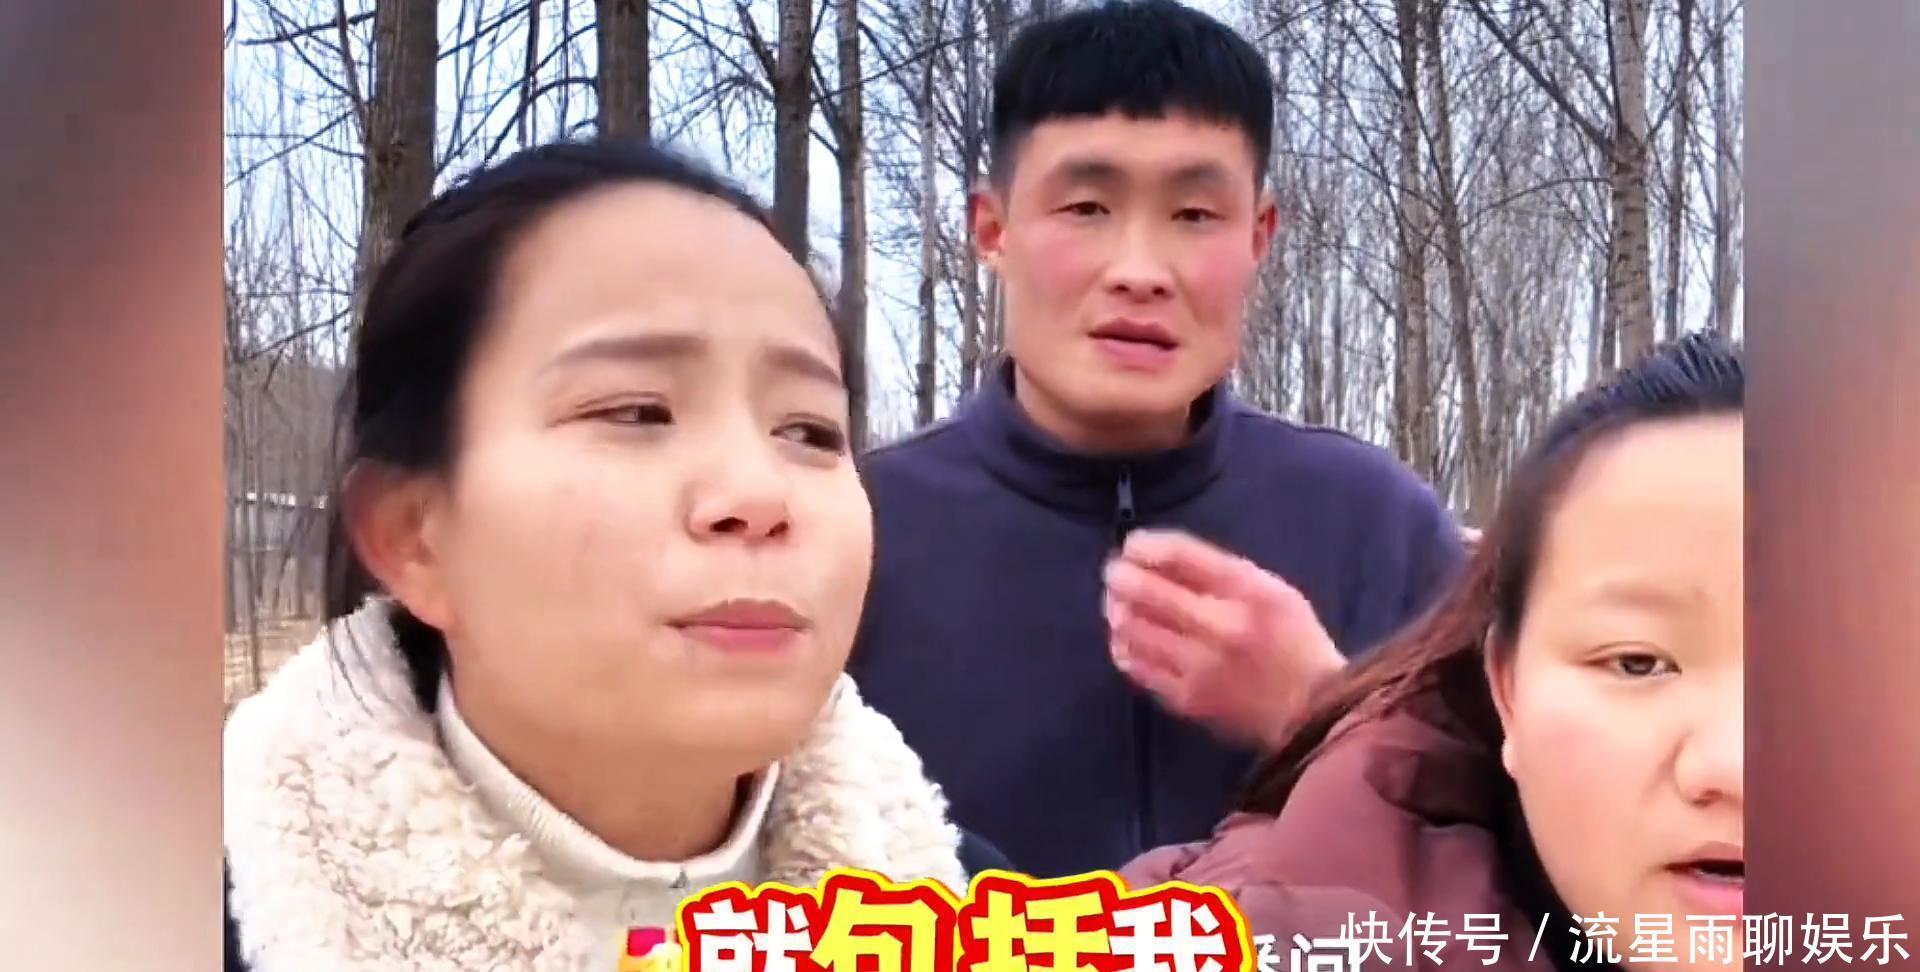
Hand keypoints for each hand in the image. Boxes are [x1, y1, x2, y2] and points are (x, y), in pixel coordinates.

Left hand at [1103, 529, 1345, 749]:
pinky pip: (1137, 666)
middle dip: (1121, 576)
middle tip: (1114, 573)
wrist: (1313, 710)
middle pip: (1147, 591)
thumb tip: (1160, 557)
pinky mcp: (1187, 698)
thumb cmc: (1293, 641)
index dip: (1146, 546)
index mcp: (1249, 592)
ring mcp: (1201, 666)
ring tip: (1117, 604)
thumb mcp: (1273, 591)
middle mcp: (1222, 627)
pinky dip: (1124, 646)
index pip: (1180, 556)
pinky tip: (1127, 638)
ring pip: (1133, 629)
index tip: (1132, 546)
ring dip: (1117, 610)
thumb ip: (1222, 573)